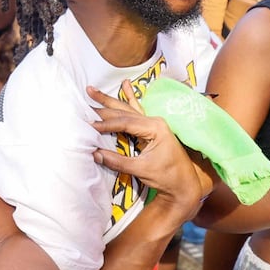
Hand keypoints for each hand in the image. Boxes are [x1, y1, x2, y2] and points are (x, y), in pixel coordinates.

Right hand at [88, 82, 206, 223]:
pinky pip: (137, 111)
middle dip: (103, 107)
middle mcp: (154, 121)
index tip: (89, 125)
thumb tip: (94, 153)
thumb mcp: (142, 170)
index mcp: (155, 127)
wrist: (184, 185)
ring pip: (127, 110)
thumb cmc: (167, 177)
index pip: (125, 122)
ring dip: (110, 101)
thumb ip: (118, 161)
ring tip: (92, 90)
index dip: (106, 123)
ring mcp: (154, 123)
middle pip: (124, 112)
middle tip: (85, 99)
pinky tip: (126, 85)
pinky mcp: (152, 129)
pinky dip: (129, 99)